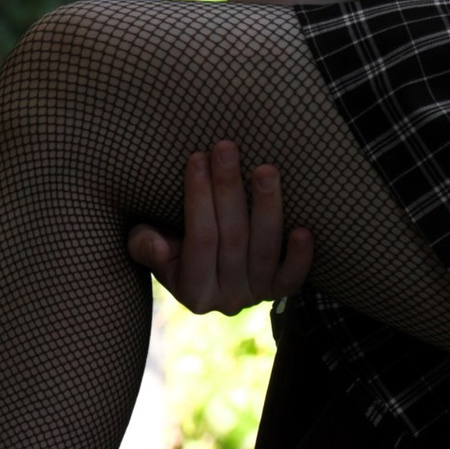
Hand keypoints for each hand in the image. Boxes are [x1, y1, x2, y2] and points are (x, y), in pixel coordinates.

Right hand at [127, 140, 314, 313]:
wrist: (204, 270)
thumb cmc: (170, 245)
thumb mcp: (147, 244)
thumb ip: (145, 244)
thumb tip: (156, 245)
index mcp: (192, 291)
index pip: (199, 238)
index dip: (198, 197)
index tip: (198, 157)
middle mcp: (225, 300)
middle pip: (232, 239)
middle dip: (229, 190)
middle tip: (227, 148)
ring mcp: (255, 296)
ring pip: (264, 251)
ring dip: (267, 208)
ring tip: (265, 169)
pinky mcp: (279, 291)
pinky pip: (293, 279)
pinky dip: (300, 256)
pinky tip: (304, 229)